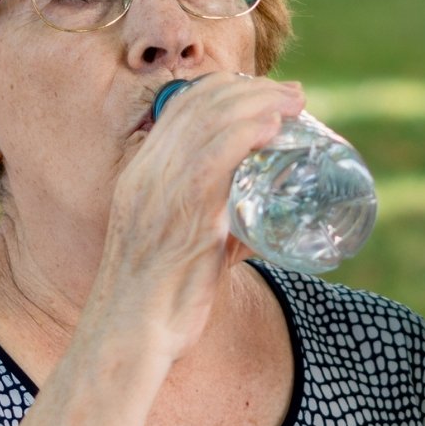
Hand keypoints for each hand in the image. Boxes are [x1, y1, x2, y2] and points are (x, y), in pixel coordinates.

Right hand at [85, 74, 303, 361]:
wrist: (128, 336)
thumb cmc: (158, 301)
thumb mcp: (178, 246)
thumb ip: (214, 228)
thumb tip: (258, 226)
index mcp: (140, 174)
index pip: (181, 107)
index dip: (227, 89)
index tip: (265, 93)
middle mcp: (147, 174)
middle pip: (200, 106)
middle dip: (254, 90)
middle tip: (295, 96)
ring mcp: (162, 192)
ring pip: (211, 124)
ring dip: (260, 103)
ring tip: (295, 103)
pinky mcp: (184, 216)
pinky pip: (215, 160)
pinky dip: (246, 134)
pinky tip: (272, 125)